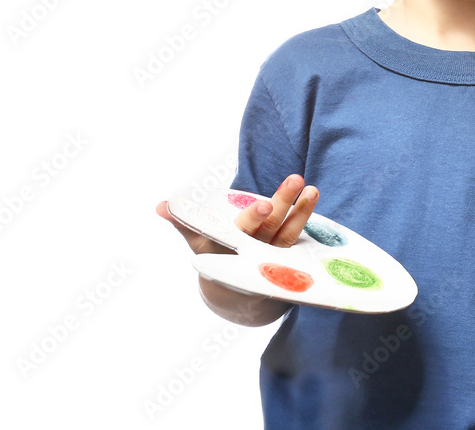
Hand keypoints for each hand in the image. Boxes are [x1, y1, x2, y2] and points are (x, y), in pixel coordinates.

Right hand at [157, 173, 319, 252]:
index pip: (244, 232)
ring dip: (303, 210)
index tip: (265, 204)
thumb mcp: (200, 243)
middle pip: (272, 227)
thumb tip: (160, 205)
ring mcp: (274, 255)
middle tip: (296, 180)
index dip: (254, 218)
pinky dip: (306, 220)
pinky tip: (313, 200)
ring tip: (313, 188)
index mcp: (232, 248)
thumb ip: (185, 223)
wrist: (235, 295)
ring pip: (290, 232)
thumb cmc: (214, 258)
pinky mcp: (288, 257)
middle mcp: (255, 252)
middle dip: (283, 204)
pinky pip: (299, 239)